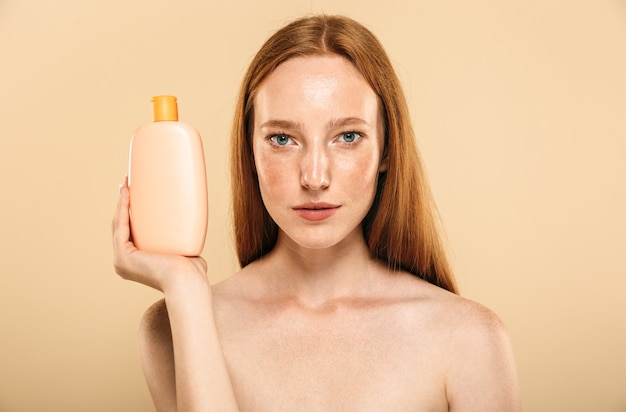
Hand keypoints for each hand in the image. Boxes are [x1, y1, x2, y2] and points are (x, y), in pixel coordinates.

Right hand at [112, 177, 208, 292]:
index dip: (130, 213)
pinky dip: (122, 208)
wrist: (188, 281)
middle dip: (124, 204)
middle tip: (129, 183)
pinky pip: (121, 226)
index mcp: (135, 264)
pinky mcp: (122, 256)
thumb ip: (183, 251)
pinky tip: (126, 193)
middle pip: (122, 227)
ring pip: (119, 224)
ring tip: (127, 183)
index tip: (135, 194)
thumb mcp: (185, 258)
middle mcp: (124, 263)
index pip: (130, 233)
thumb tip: (190, 246)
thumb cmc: (192, 274)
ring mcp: (121, 260)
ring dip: (121, 202)